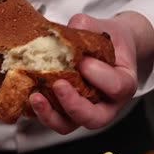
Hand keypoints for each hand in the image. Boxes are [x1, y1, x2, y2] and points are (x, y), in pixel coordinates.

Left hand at [29, 12, 152, 134]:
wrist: (108, 46)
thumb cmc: (108, 39)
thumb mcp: (102, 27)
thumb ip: (86, 28)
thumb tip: (64, 31)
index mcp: (124, 82)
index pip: (116, 87)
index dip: (99, 76)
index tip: (84, 61)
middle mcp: (106, 104)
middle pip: (94, 118)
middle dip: (74, 105)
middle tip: (59, 85)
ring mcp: (85, 110)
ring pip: (69, 125)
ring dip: (50, 115)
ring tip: (36, 96)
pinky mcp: (65, 111)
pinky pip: (52, 118)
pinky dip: (39, 111)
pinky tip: (30, 95)